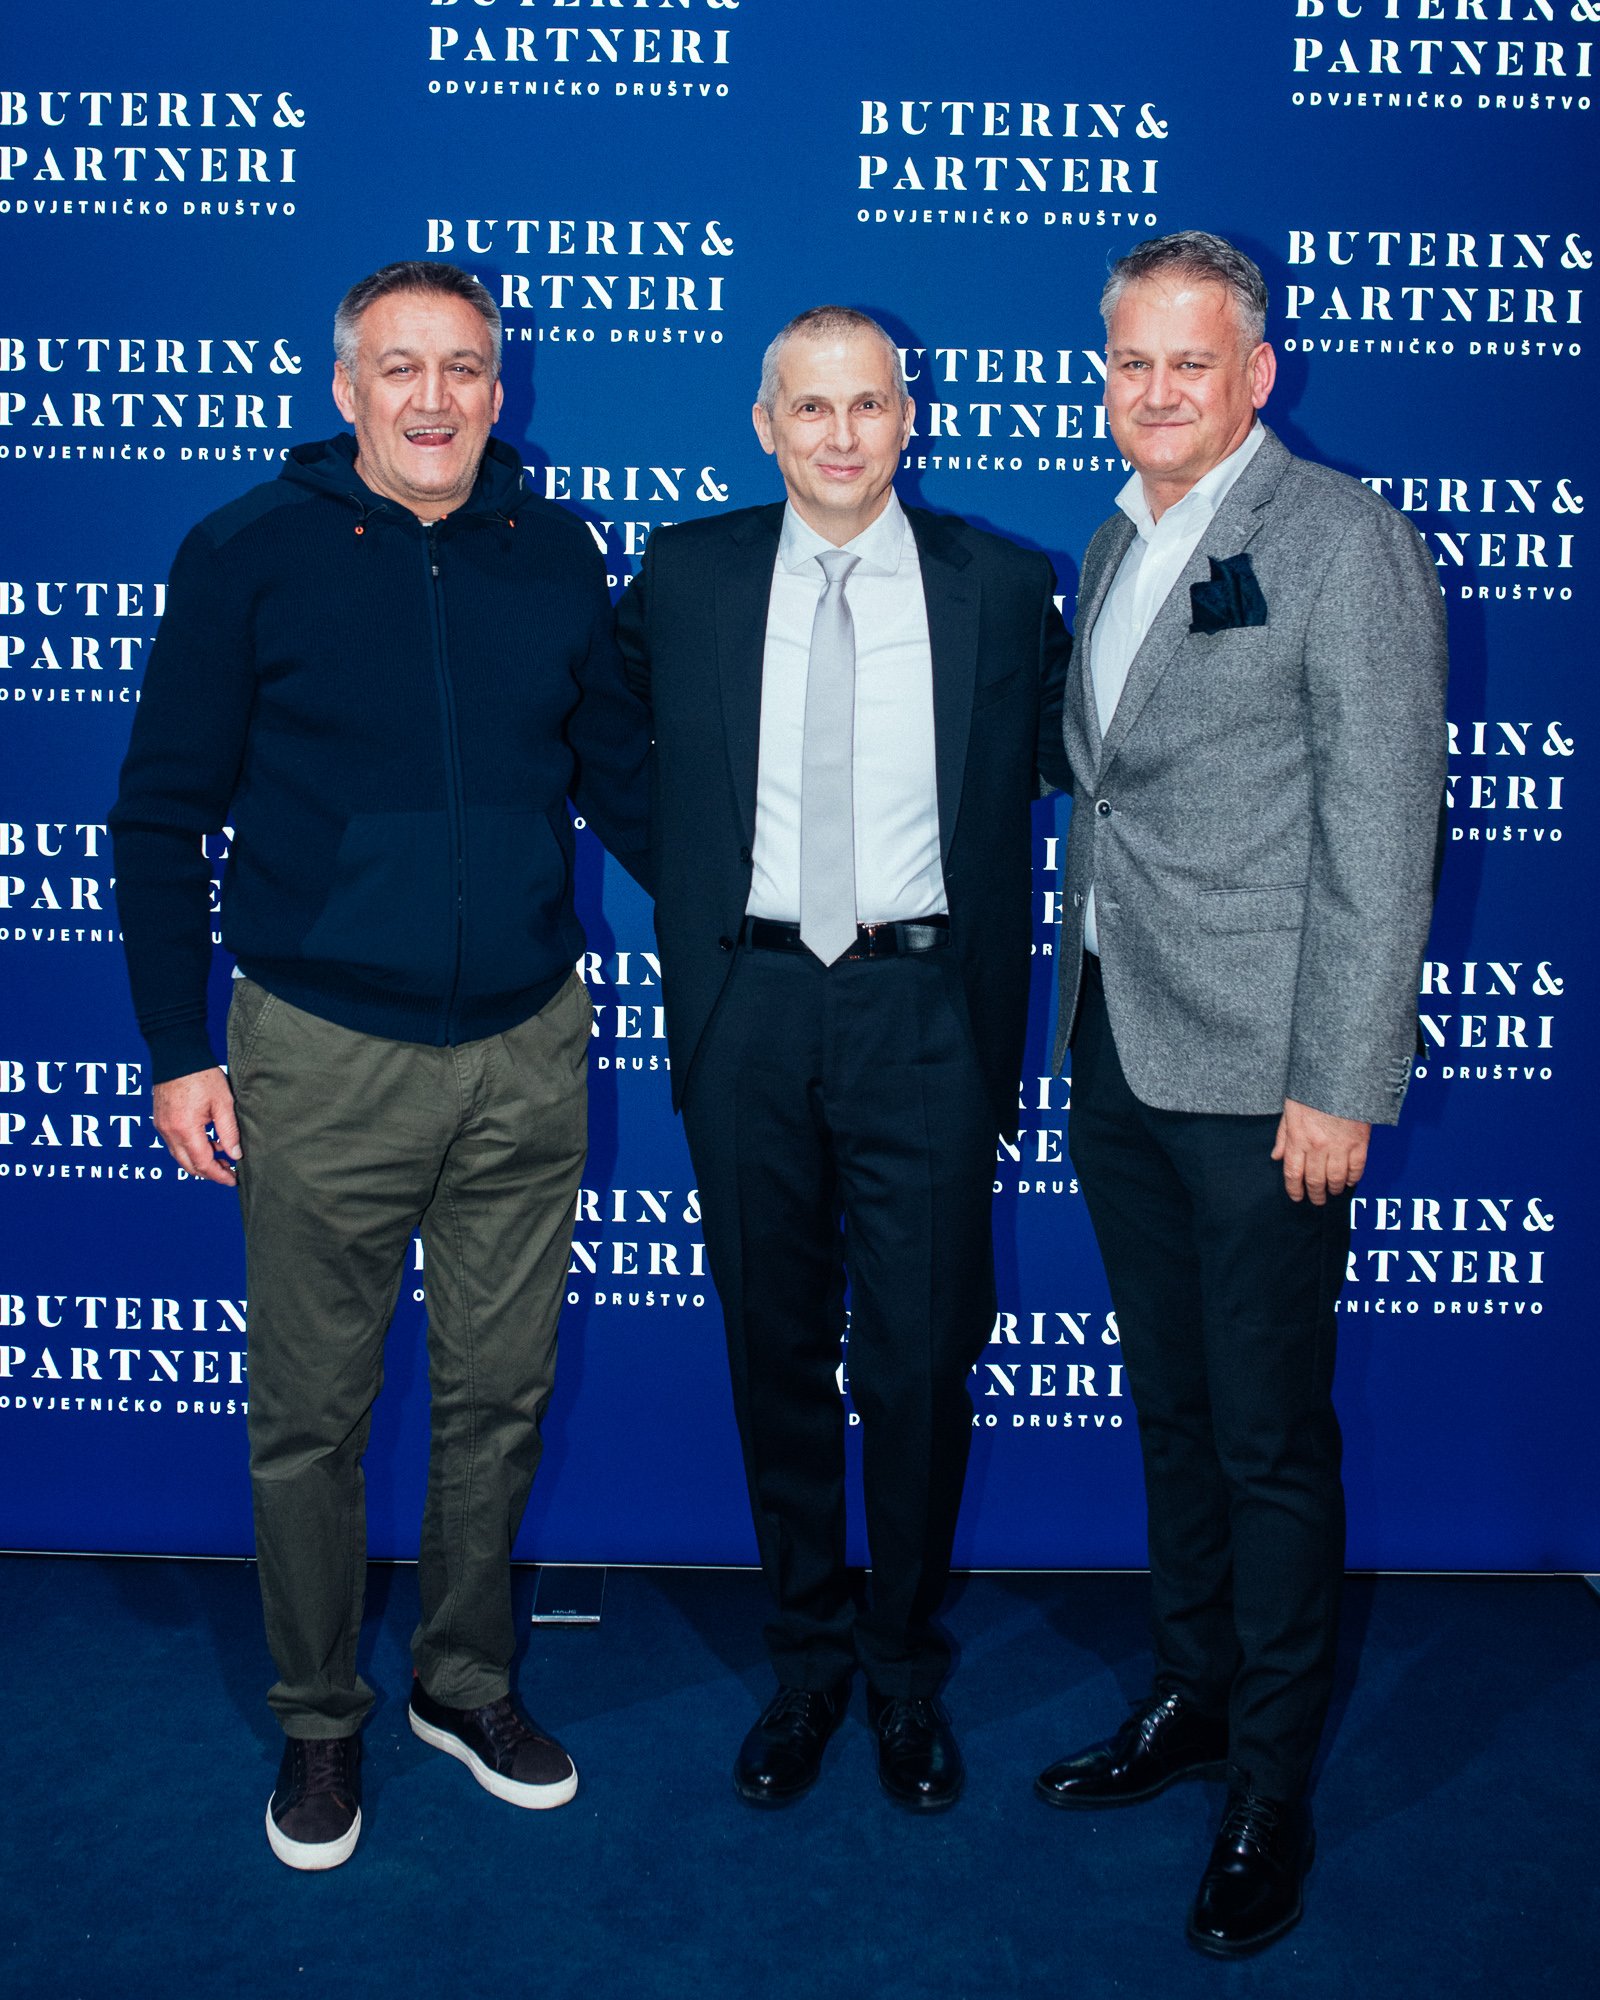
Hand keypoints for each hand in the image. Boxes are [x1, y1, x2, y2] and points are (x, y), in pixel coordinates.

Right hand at [151, 1067, 240, 1184]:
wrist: (177, 1054)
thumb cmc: (201, 1076)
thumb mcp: (223, 1103)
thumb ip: (229, 1132)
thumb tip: (235, 1155)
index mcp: (186, 1129)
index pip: (202, 1164)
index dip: (219, 1175)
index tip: (233, 1179)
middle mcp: (169, 1132)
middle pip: (188, 1165)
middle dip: (209, 1172)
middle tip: (229, 1171)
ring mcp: (162, 1127)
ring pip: (180, 1156)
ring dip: (199, 1161)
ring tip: (222, 1156)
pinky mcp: (160, 1121)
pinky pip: (174, 1144)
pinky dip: (190, 1149)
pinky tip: (208, 1143)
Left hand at [1271, 1098, 1368, 1205]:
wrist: (1342, 1076)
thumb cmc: (1313, 1089)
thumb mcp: (1290, 1109)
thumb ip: (1283, 1135)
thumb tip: (1276, 1156)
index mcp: (1298, 1138)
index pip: (1293, 1173)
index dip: (1294, 1189)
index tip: (1297, 1197)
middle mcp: (1318, 1146)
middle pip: (1314, 1180)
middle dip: (1315, 1194)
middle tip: (1316, 1200)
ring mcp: (1340, 1146)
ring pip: (1336, 1178)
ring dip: (1333, 1189)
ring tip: (1332, 1192)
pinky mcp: (1360, 1142)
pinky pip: (1357, 1168)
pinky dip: (1353, 1178)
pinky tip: (1349, 1181)